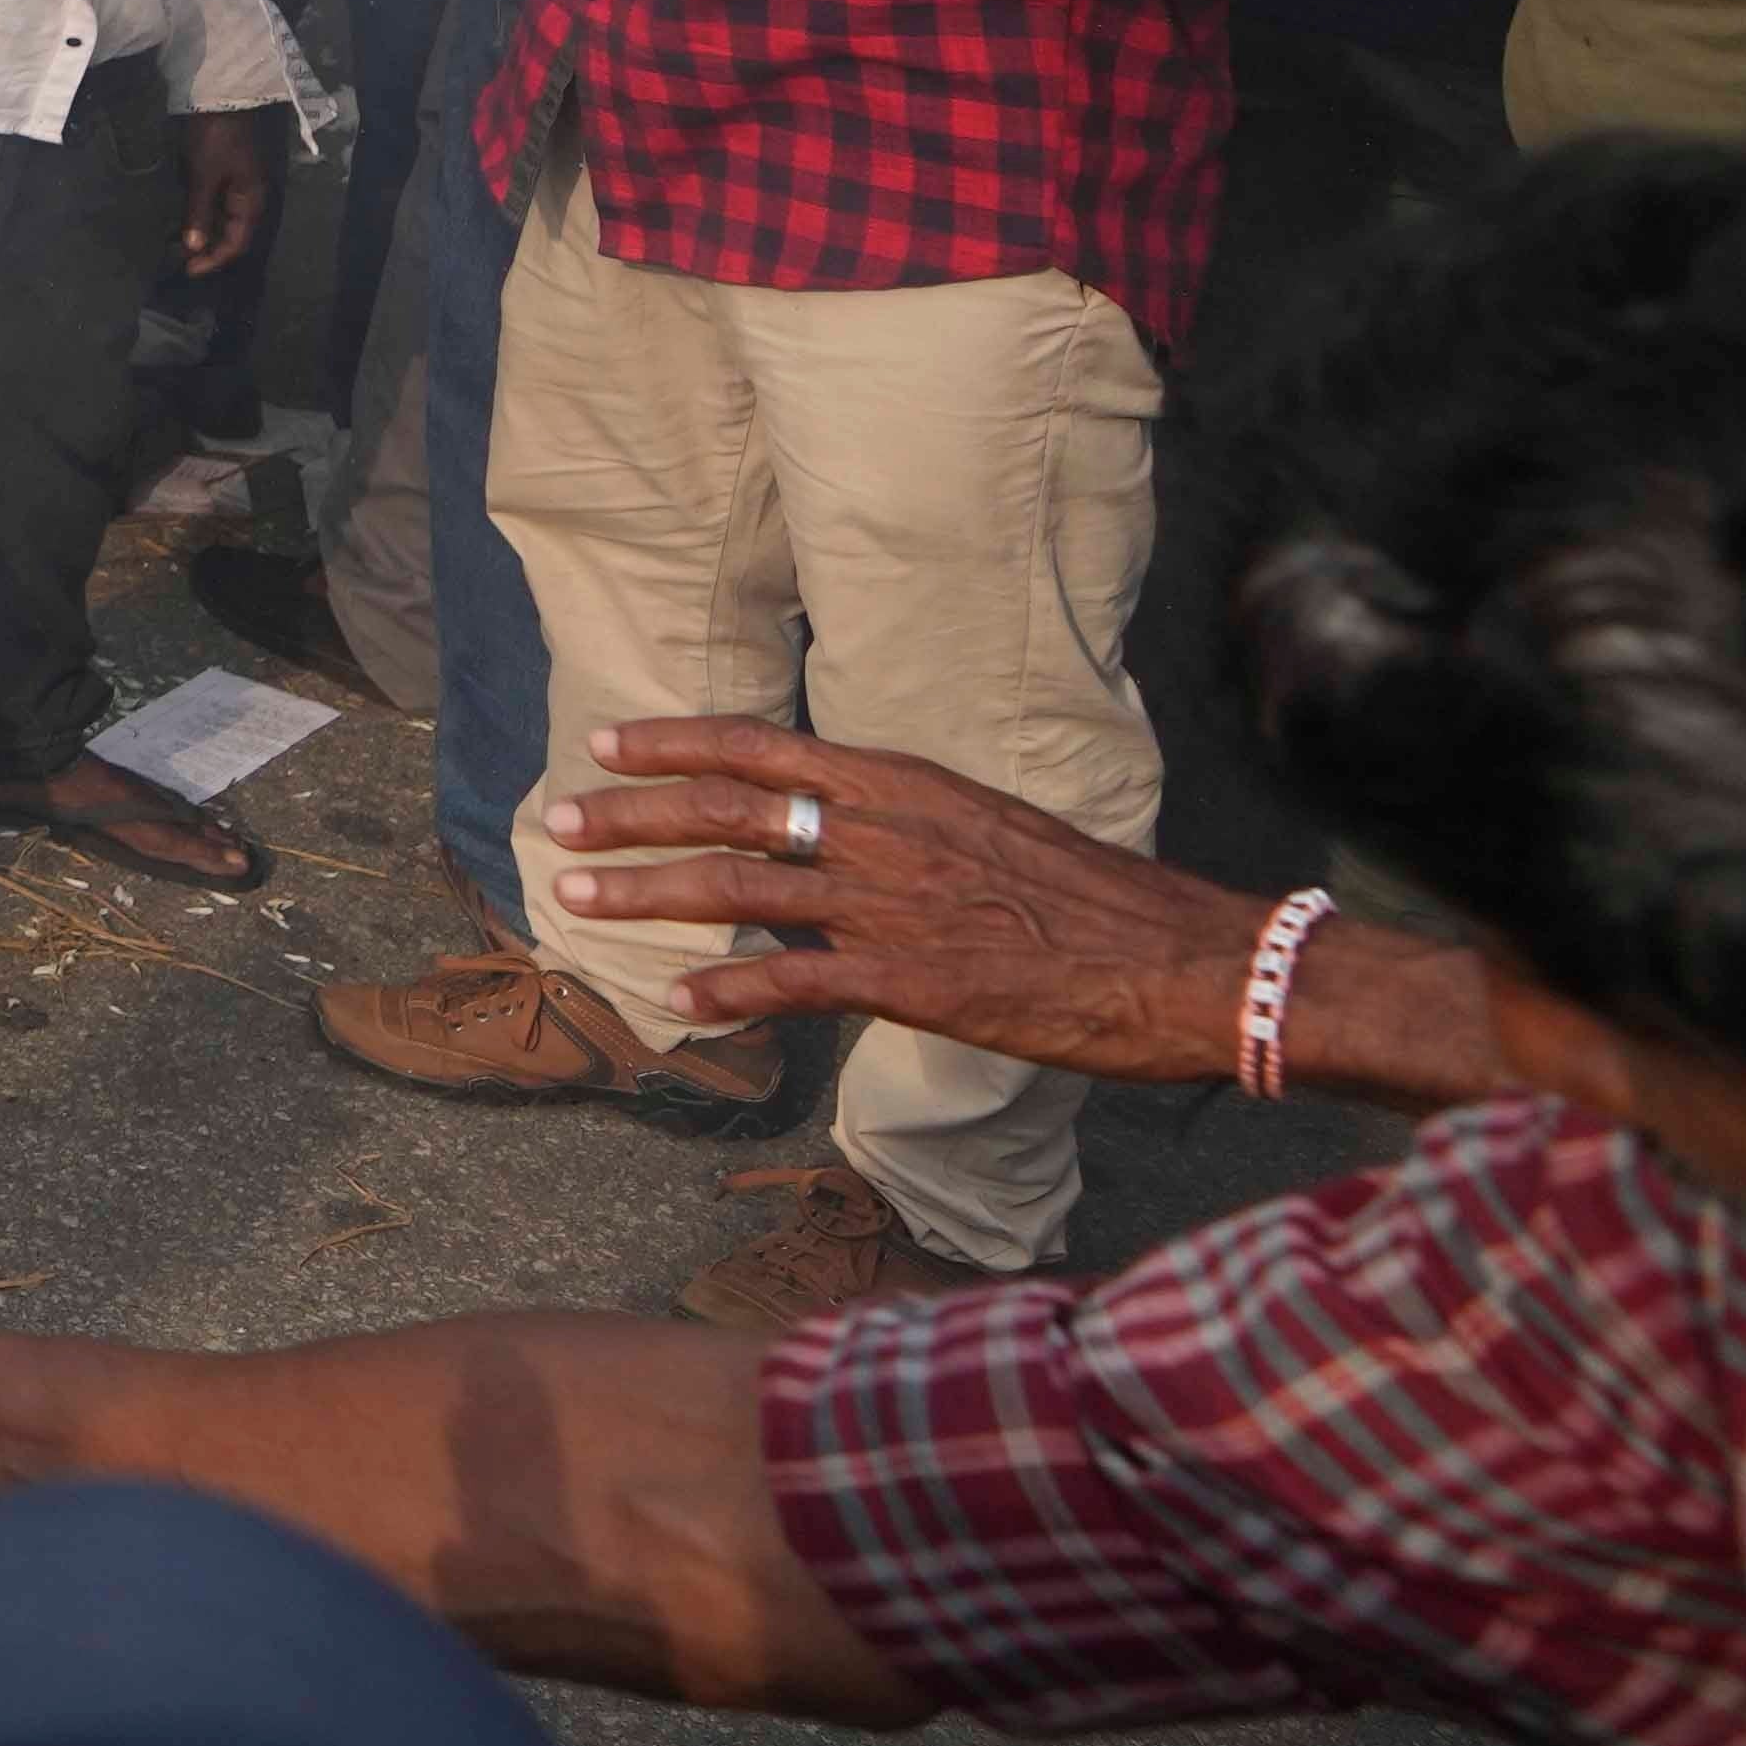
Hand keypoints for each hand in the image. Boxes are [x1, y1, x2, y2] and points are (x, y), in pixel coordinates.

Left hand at [170, 105, 277, 278]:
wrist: (221, 98)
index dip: (214, 260)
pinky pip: (215, 204)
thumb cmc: (216, 137)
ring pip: (222, 220)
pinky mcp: (226, 175)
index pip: (237, 243)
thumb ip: (200, 212)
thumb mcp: (204, 176)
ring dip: (203, 233)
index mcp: (252, 201)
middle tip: (179, 260)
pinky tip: (182, 221)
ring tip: (176, 245)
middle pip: (231, 234)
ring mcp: (238, 186)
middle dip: (207, 250)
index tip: (189, 270)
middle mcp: (249, 198)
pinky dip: (200, 215)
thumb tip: (194, 248)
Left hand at [537, 716, 1290, 1074]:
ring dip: (647, 893)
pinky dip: (728, 993)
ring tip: (576, 897)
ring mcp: (894, 905)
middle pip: (729, 808)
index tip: (607, 742)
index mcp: (905, 785)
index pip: (764, 744)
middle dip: (632, 814)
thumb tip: (832, 842)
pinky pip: (795, 984)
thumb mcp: (989, 830)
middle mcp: (886, 831)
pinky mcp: (914, 982)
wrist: (1186, 961)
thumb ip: (903, 831)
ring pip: (740, 889)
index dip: (676, 743)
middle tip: (558, 820)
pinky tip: (677, 1003)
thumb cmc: (1097, 901)